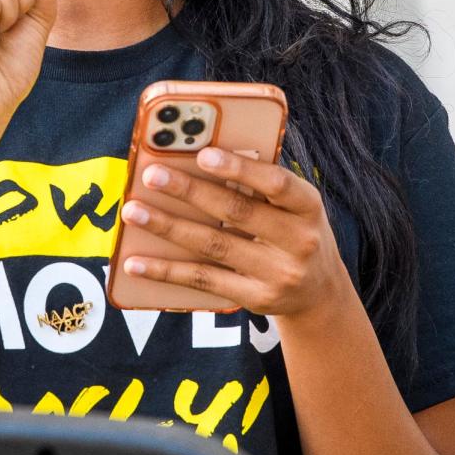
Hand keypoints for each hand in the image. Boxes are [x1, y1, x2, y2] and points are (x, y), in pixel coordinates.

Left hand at [119, 147, 352, 321]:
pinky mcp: (256, 298)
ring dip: (168, 227)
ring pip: (213, 246)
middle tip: (152, 176)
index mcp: (308, 205)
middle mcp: (299, 240)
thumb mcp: (293, 205)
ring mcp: (278, 273)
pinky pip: (204, 280)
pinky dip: (167, 271)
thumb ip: (259, 184)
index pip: (276, 183)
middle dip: (189, 191)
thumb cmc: (294, 232)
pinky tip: (136, 262)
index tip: (203, 155)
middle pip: (236, 212)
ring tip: (134, 212)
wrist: (320, 293)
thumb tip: (197, 158)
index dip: (239, 169)